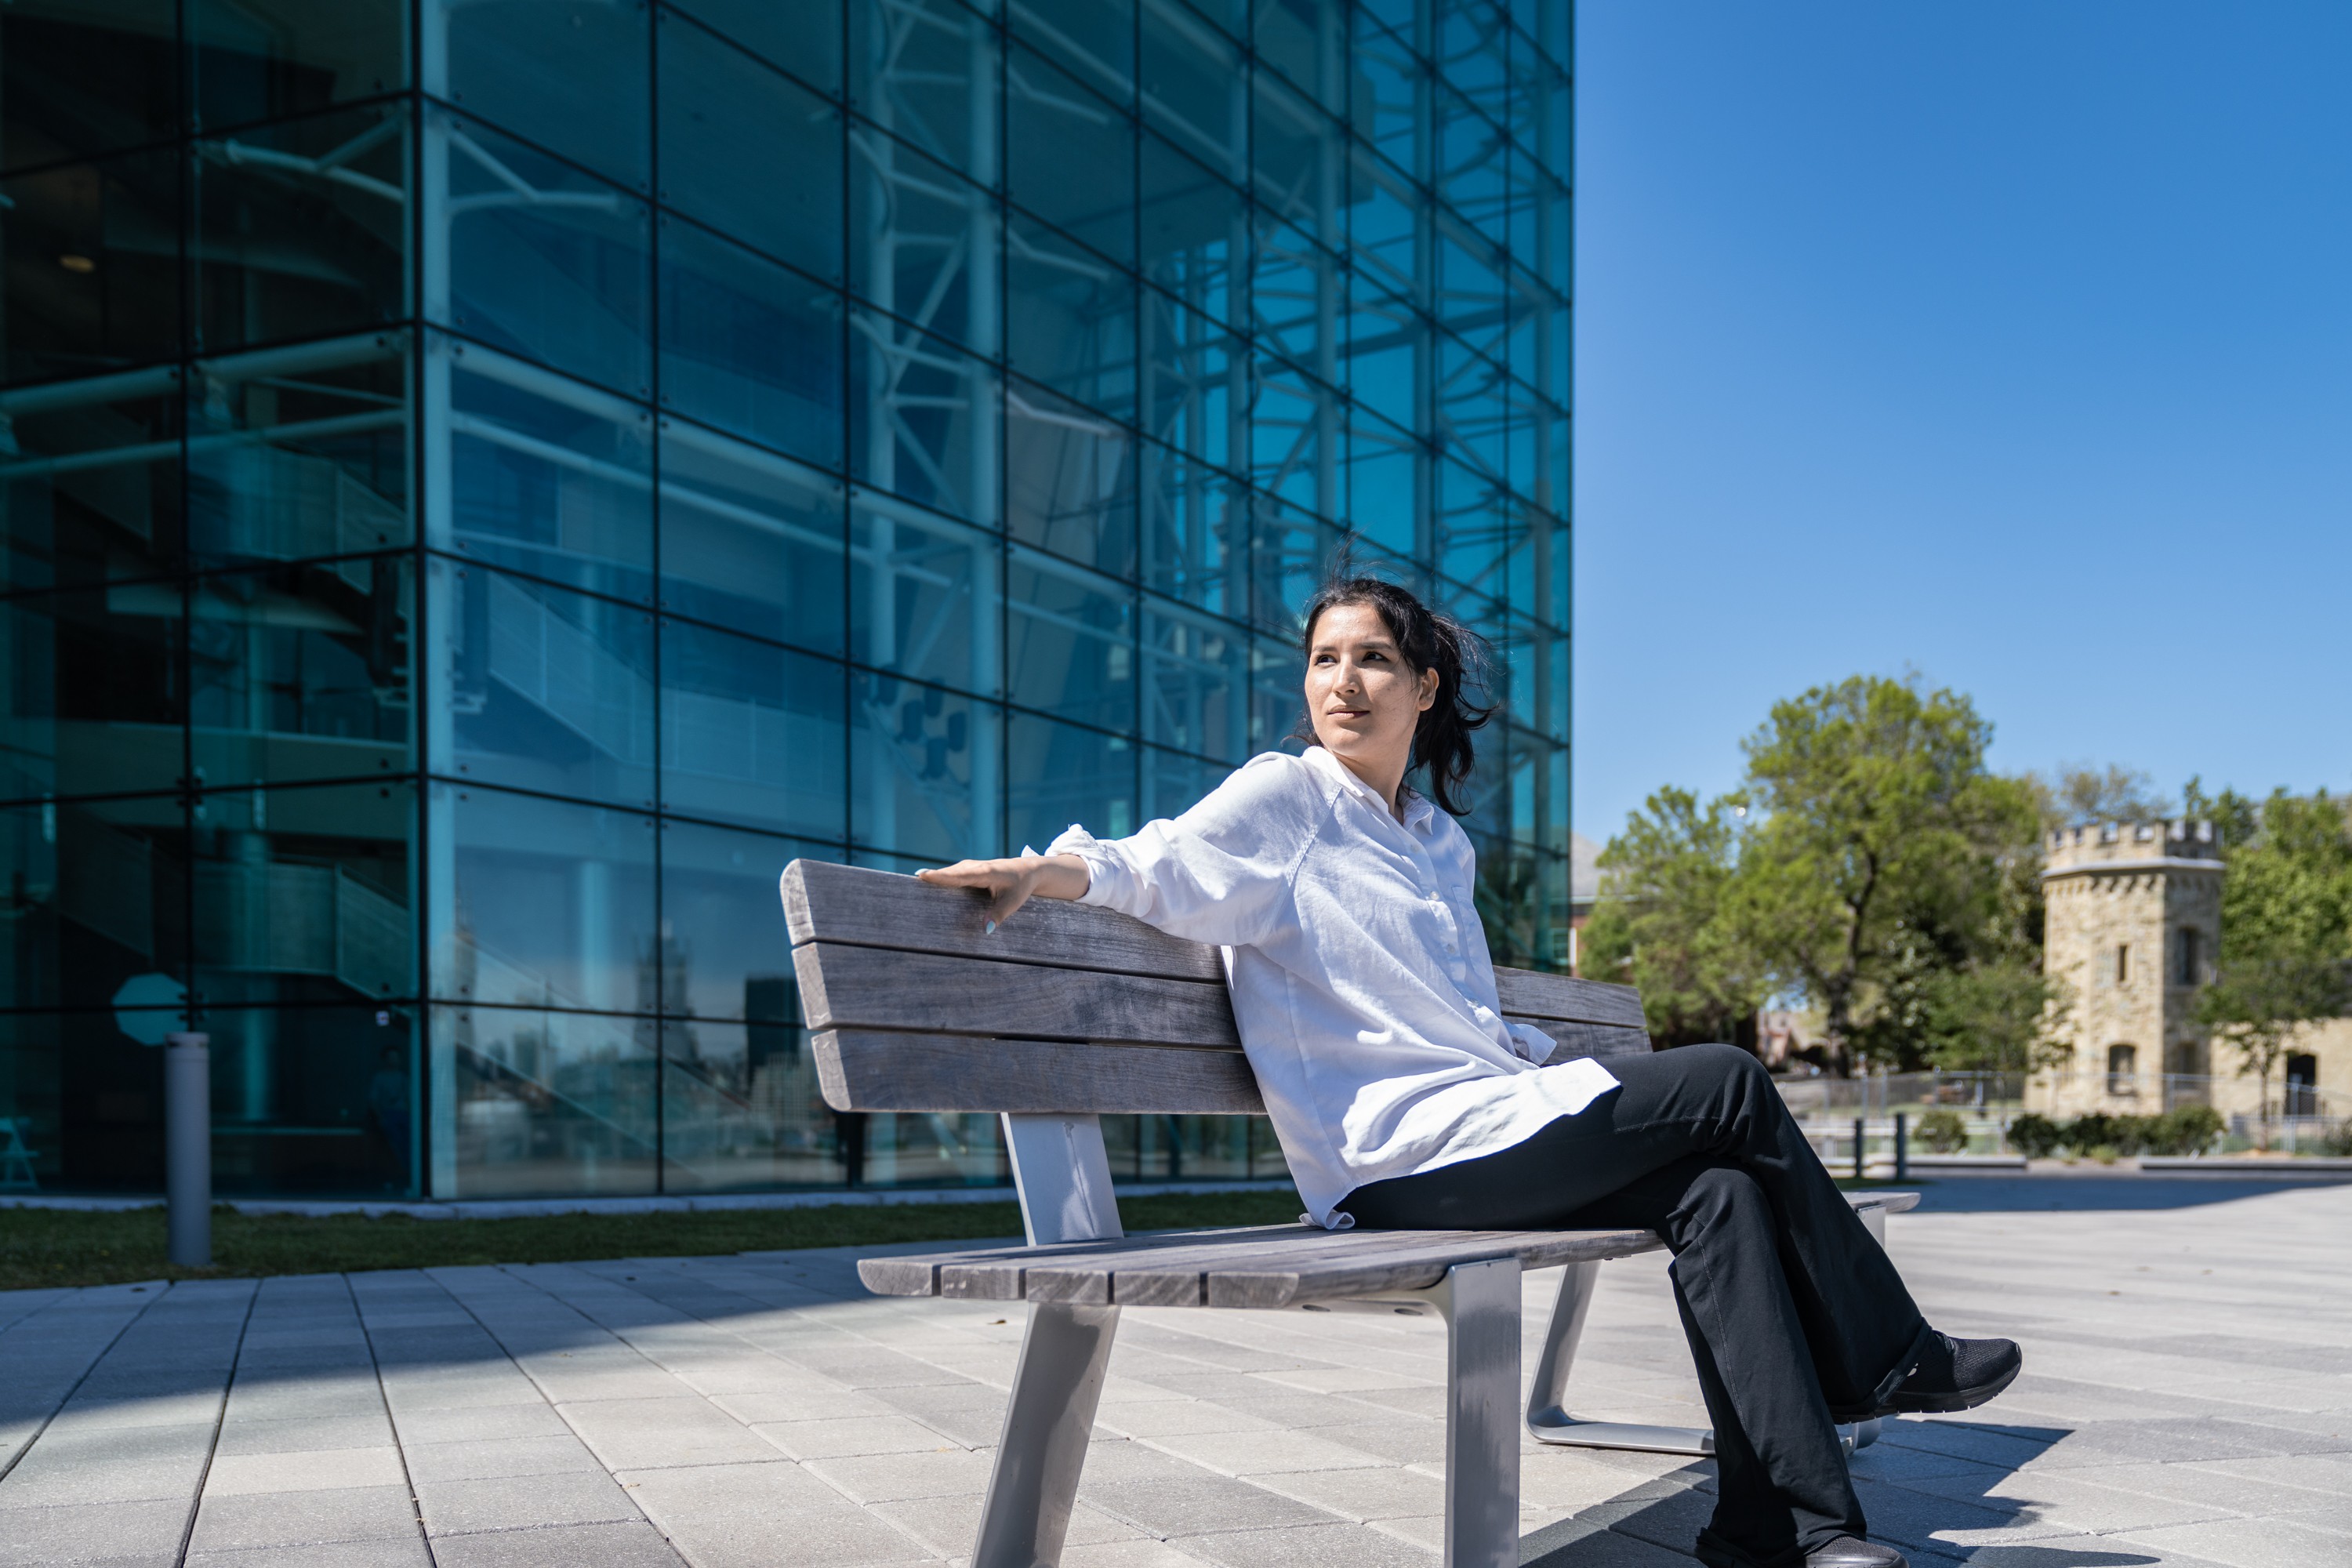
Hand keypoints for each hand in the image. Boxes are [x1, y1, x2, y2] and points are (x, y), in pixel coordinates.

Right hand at [914, 853, 1087, 931]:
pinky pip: (951, 875)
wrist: (1028, 871)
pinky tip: (926, 886)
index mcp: (985, 872)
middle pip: (949, 874)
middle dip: (931, 878)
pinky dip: (940, 879)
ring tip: (913, 887)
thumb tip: (985, 930)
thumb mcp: (1014, 901)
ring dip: (933, 879)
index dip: (941, 876)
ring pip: (949, 873)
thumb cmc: (1021, 885)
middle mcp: (975, 867)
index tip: (922, 876)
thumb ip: (999, 914)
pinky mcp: (968, 871)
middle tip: (909, 885)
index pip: (959, 875)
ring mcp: (970, 867)